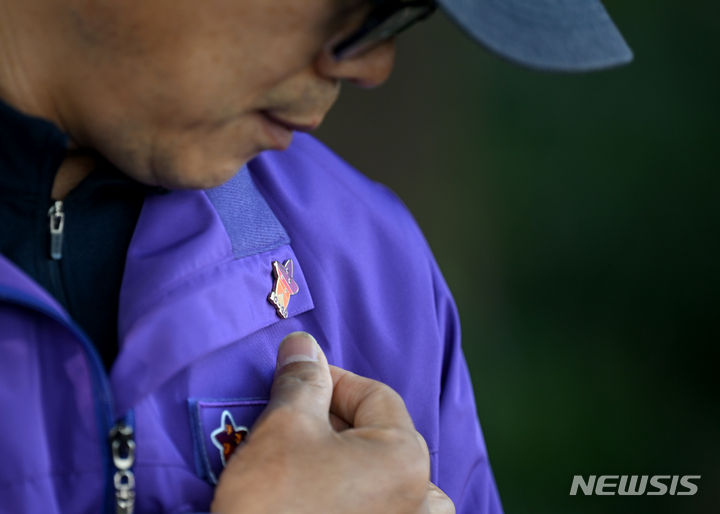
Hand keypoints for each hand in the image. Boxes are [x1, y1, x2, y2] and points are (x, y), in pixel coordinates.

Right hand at [211, 331, 453, 512]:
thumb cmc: (274, 505)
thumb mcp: (283, 429)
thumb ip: (302, 380)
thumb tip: (303, 344)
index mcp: (405, 457)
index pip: (374, 395)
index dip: (331, 380)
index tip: (296, 378)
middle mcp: (419, 497)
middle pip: (378, 436)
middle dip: (331, 421)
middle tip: (287, 421)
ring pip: (379, 478)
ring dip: (341, 461)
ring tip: (301, 464)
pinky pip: (376, 509)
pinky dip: (350, 496)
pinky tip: (315, 499)